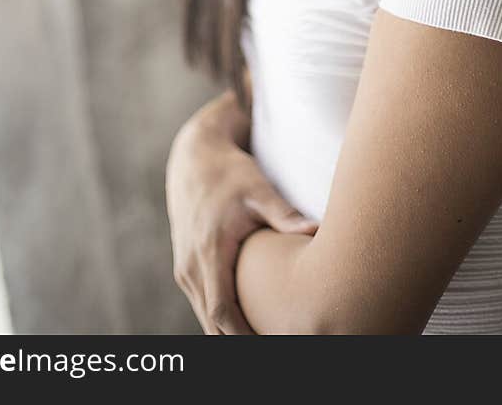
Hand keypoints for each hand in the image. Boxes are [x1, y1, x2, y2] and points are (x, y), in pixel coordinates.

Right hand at [165, 111, 318, 334]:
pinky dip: (222, 320)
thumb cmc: (229, 173)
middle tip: (278, 343)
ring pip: (206, 318)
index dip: (244, 336)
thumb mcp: (257, 189)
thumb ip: (283, 213)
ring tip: (267, 339)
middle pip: (212, 325)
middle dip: (239, 341)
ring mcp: (185, 270)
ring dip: (230, 334)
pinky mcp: (187, 269)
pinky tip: (249, 326)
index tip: (271, 343)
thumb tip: (316, 228)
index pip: (221, 312)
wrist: (193, 158)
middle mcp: (191, 267)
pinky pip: (204, 305)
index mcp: (208, 252)